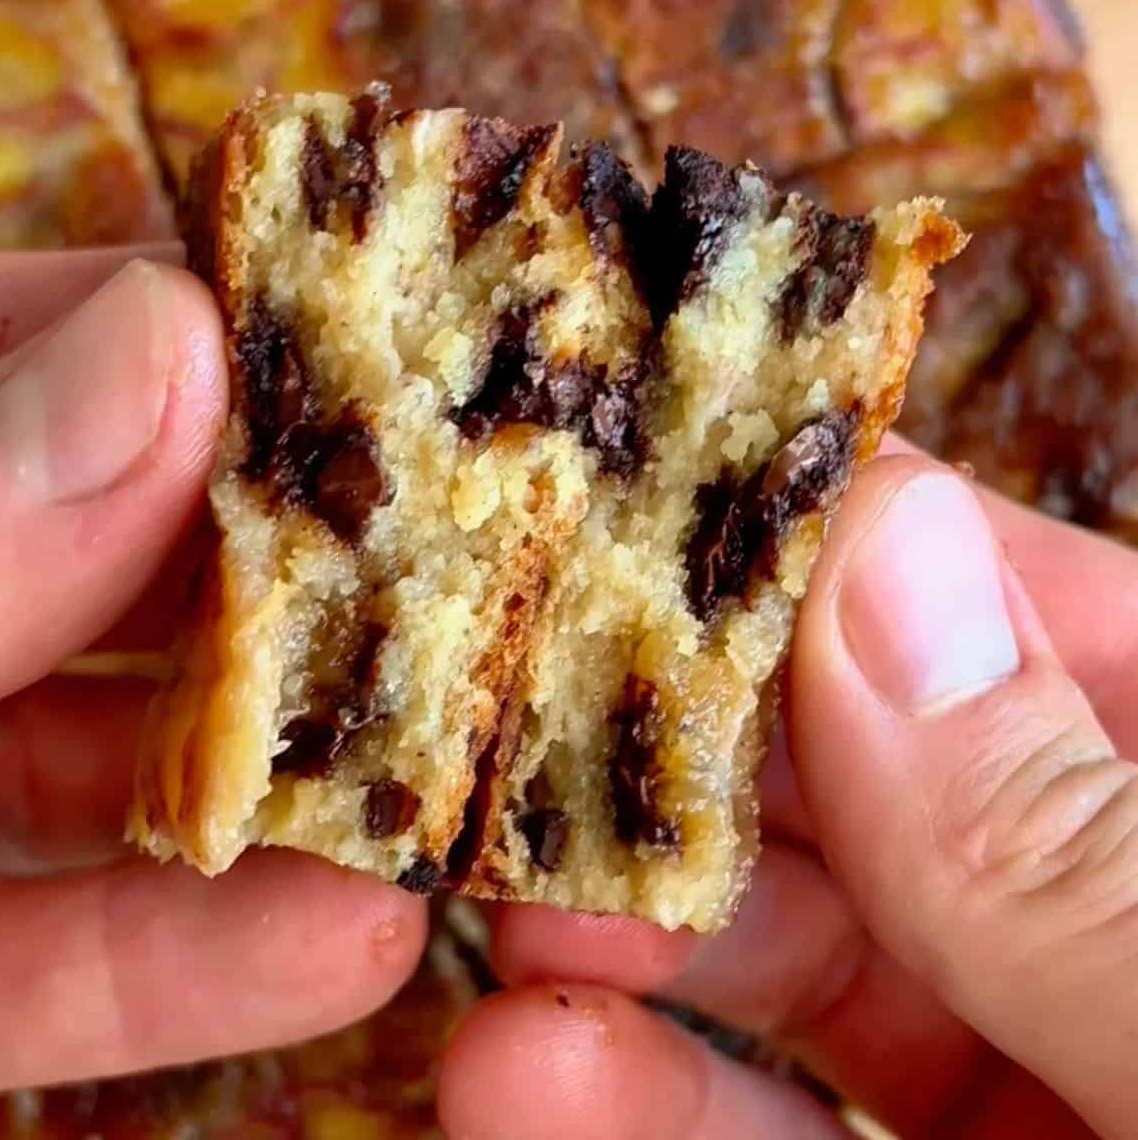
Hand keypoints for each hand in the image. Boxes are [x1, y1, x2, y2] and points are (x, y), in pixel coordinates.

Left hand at [0, 247, 424, 1097]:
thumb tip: (174, 339)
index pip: (51, 343)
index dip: (224, 339)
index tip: (406, 358)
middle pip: (126, 566)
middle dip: (306, 581)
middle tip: (489, 575)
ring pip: (113, 777)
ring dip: (289, 789)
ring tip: (465, 775)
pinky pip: (45, 960)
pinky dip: (185, 964)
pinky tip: (354, 945)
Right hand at [438, 446, 1137, 1138]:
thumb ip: (1060, 824)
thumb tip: (882, 544)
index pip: (988, 595)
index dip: (811, 539)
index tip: (632, 502)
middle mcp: (1086, 883)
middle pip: (845, 761)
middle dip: (671, 749)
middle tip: (518, 725)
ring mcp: (1014, 1037)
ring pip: (783, 944)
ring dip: (621, 927)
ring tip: (501, 920)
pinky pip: (774, 1128)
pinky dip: (641, 1100)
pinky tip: (524, 1074)